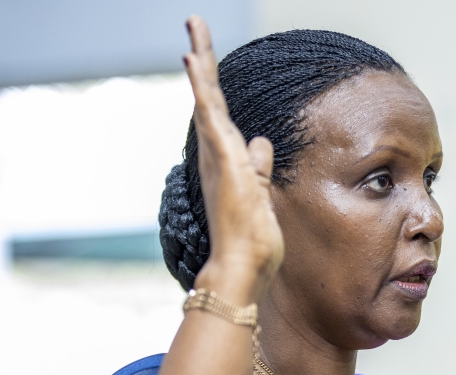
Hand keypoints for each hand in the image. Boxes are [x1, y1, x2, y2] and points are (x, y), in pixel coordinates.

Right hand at [184, 16, 283, 302]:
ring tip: (194, 28)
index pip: (221, 113)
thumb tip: (261, 143)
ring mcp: (219, 157)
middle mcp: (217, 154)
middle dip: (203, 60)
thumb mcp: (262, 196)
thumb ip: (258, 167)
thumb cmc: (251, 242)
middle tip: (194, 24)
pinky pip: (211, 118)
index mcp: (228, 160)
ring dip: (201, 63)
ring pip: (208, 100)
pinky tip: (193, 60)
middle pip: (209, 97)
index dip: (213, 84)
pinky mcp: (224, 162)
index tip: (204, 55)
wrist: (240, 269)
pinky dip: (202, 88)